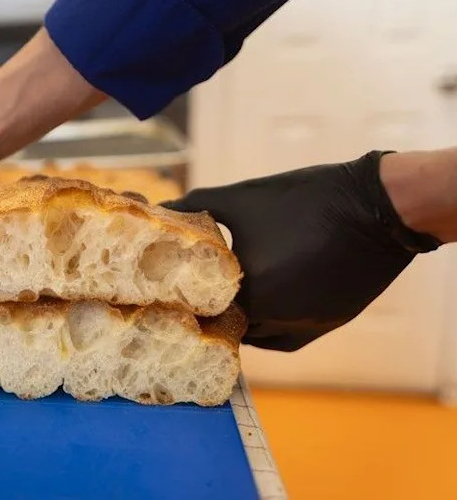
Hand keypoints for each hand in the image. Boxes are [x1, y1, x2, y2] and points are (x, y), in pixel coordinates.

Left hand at [163, 151, 441, 350]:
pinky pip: (282, 337)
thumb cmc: (302, 199)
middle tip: (195, 289)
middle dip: (210, 309)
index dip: (183, 297)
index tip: (172, 284)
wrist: (376, 207)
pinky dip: (267, 324)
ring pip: (255, 334)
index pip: (201, 309)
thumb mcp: (239, 199)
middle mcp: (276, 319)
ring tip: (225, 293)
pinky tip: (258, 301)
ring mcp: (304, 326)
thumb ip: (194, 207)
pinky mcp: (327, 324)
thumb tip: (160, 209)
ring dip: (239, 317)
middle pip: (227, 325)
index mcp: (250, 291)